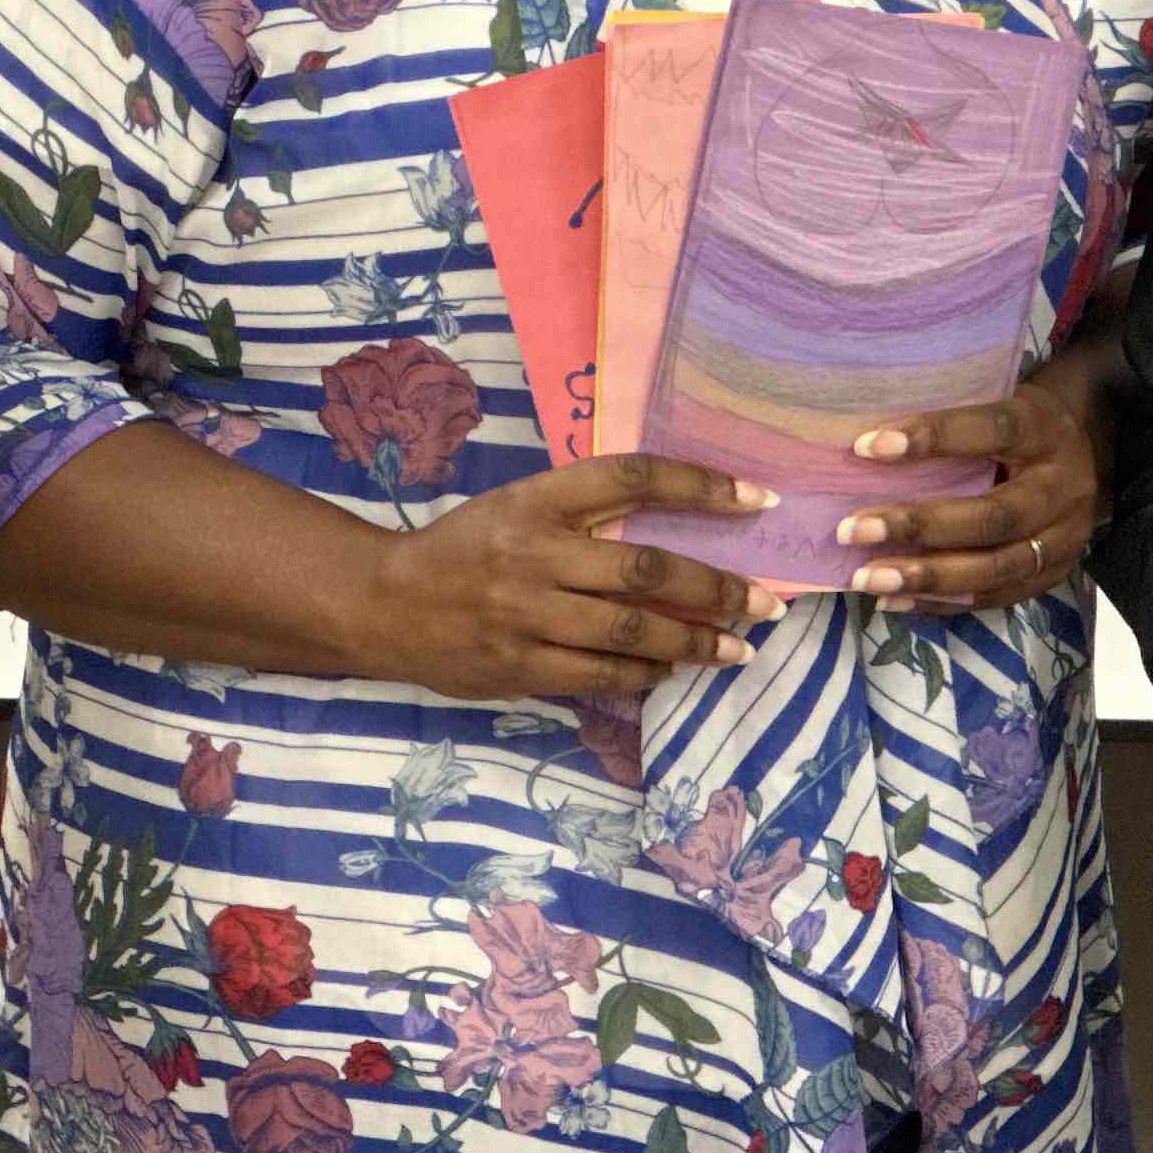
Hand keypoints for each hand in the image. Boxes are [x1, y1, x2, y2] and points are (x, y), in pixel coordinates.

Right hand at [360, 456, 786, 700]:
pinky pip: (600, 674)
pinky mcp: (519, 666)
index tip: (756, 499)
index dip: (699, 485)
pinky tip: (675, 669)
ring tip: (738, 649)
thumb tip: (679, 520)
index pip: (631, 477)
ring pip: (630, 631)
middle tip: (767, 603)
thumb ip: (585, 509)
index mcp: (537, 498)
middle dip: (716, 588)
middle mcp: (535, 553)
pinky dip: (646, 673)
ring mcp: (527, 615)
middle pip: (644, 568)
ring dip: (695, 642)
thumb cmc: (466, 547)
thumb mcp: (518, 504)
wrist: (385, 603)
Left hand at [837, 376, 1099, 611]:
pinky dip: (941, 604)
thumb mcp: (999, 398)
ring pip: (996, 567)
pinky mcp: (1054, 574)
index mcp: (1043, 430)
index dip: (932, 438)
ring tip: (866, 578)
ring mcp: (1063, 538)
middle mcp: (1061, 487)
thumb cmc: (1020, 422)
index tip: (866, 446)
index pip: (991, 429)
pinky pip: (996, 598)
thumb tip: (865, 439)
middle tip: (853, 530)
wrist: (1092, 452)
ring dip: (926, 577)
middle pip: (993, 515)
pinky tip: (894, 601)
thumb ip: (951, 416)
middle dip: (919, 526)